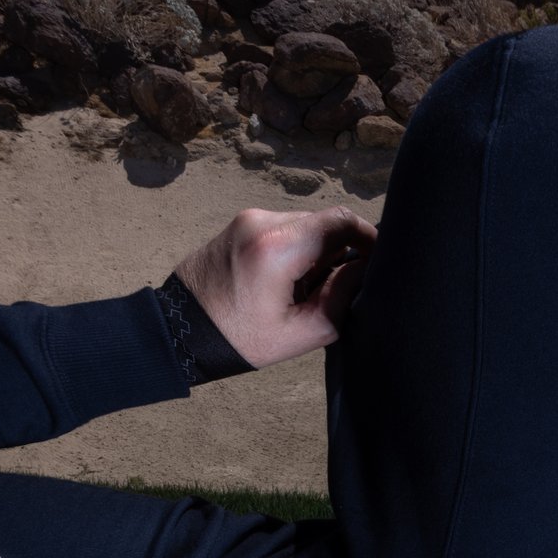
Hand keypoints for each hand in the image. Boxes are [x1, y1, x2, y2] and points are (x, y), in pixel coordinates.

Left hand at [171, 207, 375, 369]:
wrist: (179, 330)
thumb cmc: (237, 339)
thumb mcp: (300, 332)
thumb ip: (341, 298)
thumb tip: (364, 269)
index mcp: (278, 246)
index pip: (343, 222)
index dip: (370, 239)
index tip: (378, 262)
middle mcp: (262, 221)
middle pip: (325, 224)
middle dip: (340, 253)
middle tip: (336, 289)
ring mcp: (248, 219)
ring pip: (305, 226)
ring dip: (317, 253)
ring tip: (305, 290)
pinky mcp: (240, 224)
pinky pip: (284, 229)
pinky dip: (296, 250)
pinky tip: (286, 282)